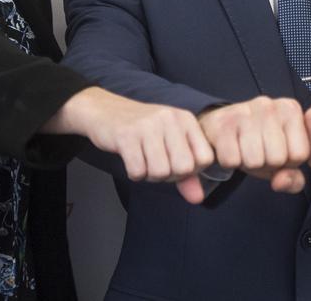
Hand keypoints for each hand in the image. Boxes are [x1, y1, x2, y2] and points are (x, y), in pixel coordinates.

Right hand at [45, 87, 214, 202]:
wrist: (105, 111)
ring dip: (150, 175)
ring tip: (144, 160)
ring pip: (161, 172)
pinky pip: (138, 171)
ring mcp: (148, 125)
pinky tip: (132, 159)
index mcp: (186, 119)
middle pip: (184, 168)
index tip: (176, 164)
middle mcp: (170, 119)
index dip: (192, 170)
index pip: (206, 158)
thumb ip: (187, 173)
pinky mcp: (126, 135)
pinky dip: (135, 173)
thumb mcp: (170, 144)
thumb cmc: (142, 131)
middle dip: (170, 175)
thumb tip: (198, 198)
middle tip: (157, 164)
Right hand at [199, 96, 308, 193]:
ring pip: (254, 161)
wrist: (221, 126)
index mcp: (291, 110)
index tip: (276, 151)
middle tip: (258, 151)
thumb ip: (294, 178)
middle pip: (277, 159)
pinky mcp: (222, 122)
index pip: (300, 154)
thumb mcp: (282, 159)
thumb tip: (281, 182)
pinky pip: (231, 160)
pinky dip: (230, 162)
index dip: (287, 162)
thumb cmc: (258, 143)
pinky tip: (231, 147)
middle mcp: (270, 105)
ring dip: (248, 164)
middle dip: (266, 164)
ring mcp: (245, 111)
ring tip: (245, 149)